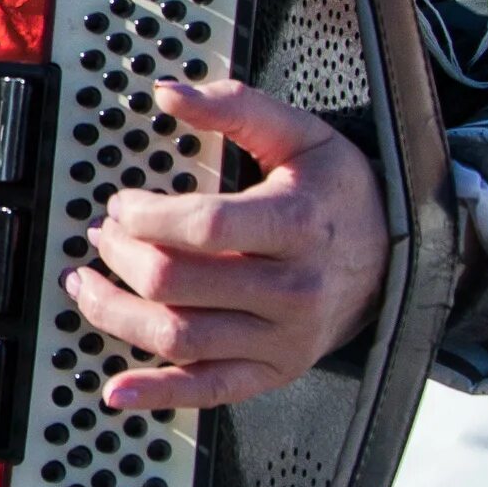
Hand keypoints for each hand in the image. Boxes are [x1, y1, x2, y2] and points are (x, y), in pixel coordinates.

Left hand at [66, 78, 384, 412]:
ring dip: (114, 312)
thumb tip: (169, 94)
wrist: (401, 255)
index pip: (203, 227)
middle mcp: (292, 290)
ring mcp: (282, 339)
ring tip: (86, 284)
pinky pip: (207, 390)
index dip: (145, 216)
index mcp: (297, 225)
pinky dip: (157, 392)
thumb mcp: (301, 136)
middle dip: (121, 256)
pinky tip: (116, 388)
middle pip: (176, 282)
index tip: (122, 204)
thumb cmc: (339, 194)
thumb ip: (235, 108)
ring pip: (178, 337)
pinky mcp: (273, 372)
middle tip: (105, 236)